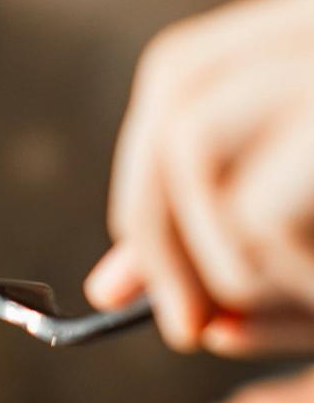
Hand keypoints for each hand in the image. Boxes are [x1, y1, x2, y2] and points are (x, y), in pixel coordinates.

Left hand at [85, 0, 313, 354]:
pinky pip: (258, 210)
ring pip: (199, 148)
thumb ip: (216, 257)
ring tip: (310, 299)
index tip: (134, 274)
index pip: (180, 76)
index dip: (142, 177)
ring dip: (224, 262)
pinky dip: (281, 277)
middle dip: (153, 225)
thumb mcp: (311, 252)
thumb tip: (109, 289)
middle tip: (183, 326)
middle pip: (175, 93)